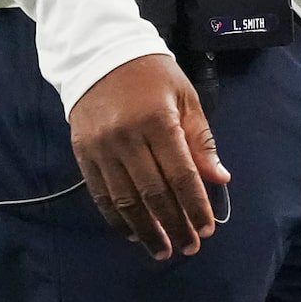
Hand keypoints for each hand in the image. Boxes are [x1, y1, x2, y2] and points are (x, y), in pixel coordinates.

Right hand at [68, 54, 228, 259]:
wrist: (97, 51)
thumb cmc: (150, 72)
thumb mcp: (183, 96)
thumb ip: (200, 139)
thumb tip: (218, 178)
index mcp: (158, 121)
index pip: (181, 175)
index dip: (195, 206)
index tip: (207, 229)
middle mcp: (127, 138)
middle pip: (154, 194)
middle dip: (174, 225)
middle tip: (189, 246)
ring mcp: (101, 148)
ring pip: (125, 201)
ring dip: (146, 230)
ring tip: (163, 250)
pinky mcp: (82, 153)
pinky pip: (100, 195)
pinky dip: (117, 219)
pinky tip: (133, 233)